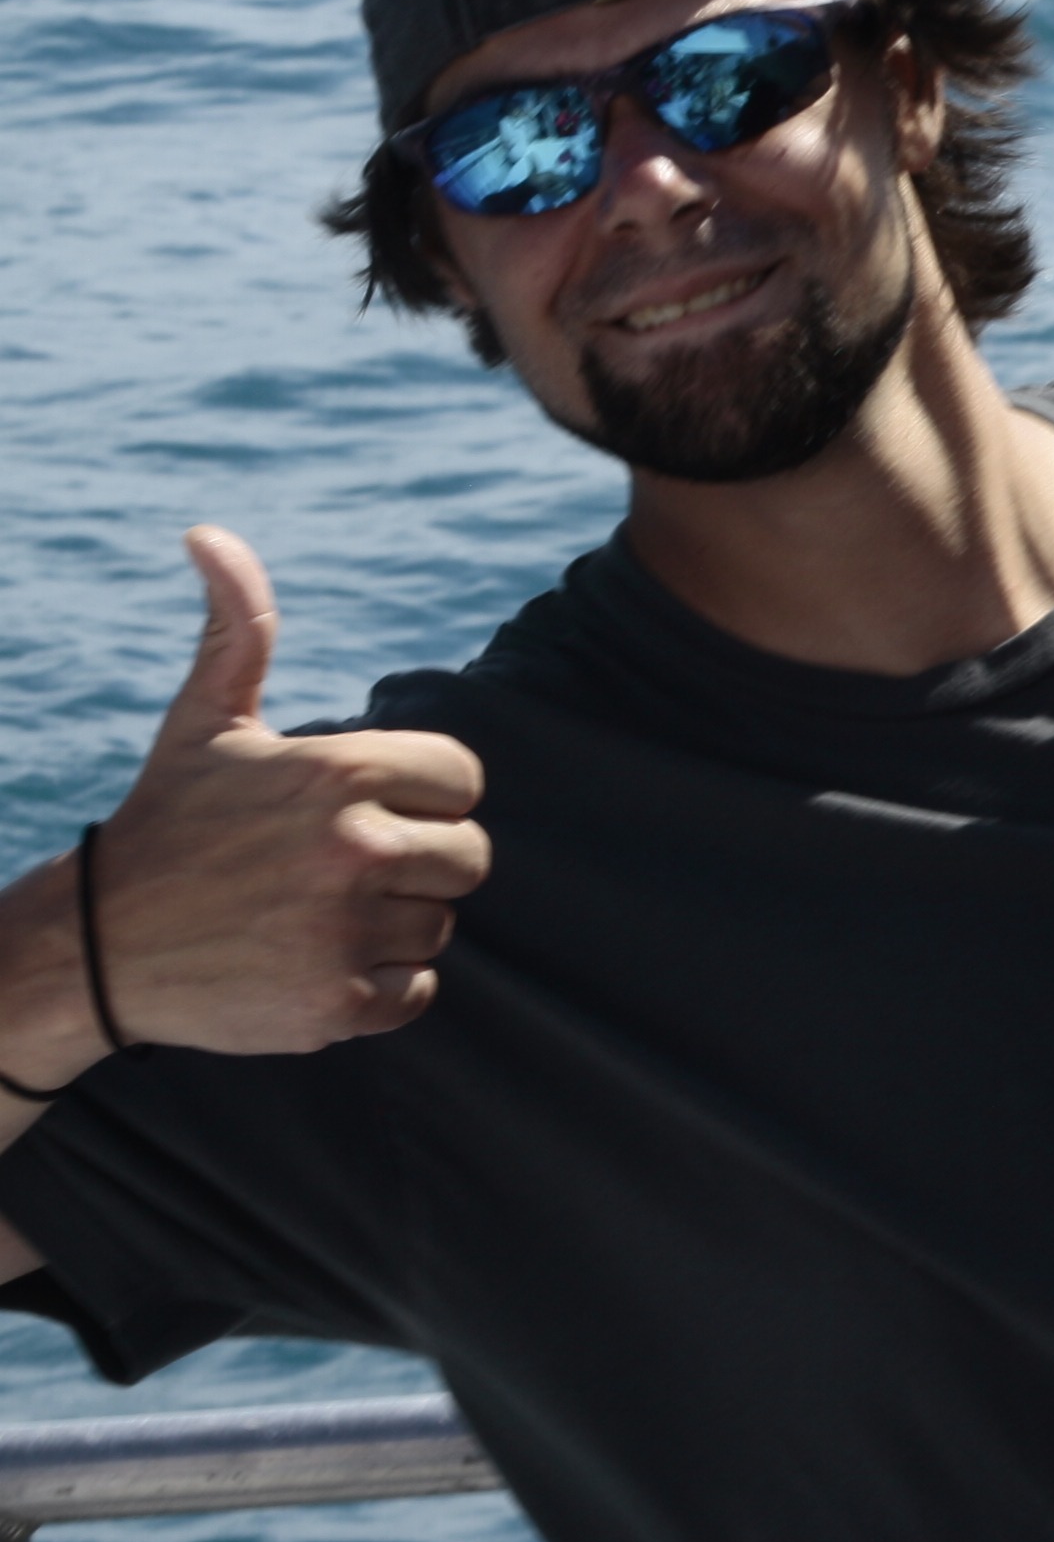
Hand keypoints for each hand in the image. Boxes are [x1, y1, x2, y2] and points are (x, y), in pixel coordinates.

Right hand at [28, 531, 491, 1064]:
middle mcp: (352, 851)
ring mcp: (345, 933)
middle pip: (469, 856)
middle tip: (337, 867)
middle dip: (417, 860)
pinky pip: (417, 991)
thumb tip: (209, 535)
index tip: (361, 806)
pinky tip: (312, 962)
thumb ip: (237, 630)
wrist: (96, 947)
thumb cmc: (170, 825)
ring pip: (441, 924)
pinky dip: (377, 986)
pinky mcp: (336, 1007)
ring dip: (391, 923)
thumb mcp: (204, 722)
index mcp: (338, 775)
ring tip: (311, 912)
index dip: (421, 794)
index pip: (463, 778)